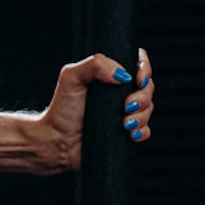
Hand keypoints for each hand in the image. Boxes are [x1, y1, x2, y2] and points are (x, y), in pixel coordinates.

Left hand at [37, 48, 153, 170]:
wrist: (56, 140)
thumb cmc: (61, 108)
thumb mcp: (72, 77)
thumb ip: (95, 64)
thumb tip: (123, 74)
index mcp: (110, 76)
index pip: (138, 64)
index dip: (144, 70)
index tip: (138, 80)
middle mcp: (120, 93)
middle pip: (148, 88)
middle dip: (143, 97)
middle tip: (126, 106)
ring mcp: (124, 112)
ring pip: (148, 109)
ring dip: (141, 116)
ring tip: (124, 123)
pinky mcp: (125, 132)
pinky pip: (145, 130)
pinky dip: (141, 131)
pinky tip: (129, 134)